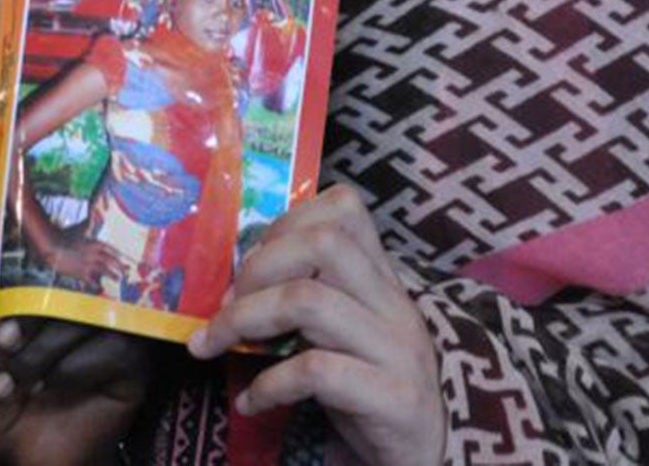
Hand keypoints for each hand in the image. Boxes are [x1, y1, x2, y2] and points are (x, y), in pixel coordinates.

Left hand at [0, 244, 152, 465]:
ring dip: (43, 350)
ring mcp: (108, 322)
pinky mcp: (132, 359)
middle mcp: (78, 293)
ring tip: (17, 381)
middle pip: (70, 272)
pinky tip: (51, 388)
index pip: (42, 238)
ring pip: (86, 311)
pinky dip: (73, 370)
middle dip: (28, 312)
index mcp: (39, 278)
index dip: (22, 250)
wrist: (13, 452)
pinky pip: (113, 346)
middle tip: (1, 341)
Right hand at [39, 230, 128, 291]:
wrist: (52, 247)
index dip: (117, 254)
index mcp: (94, 243)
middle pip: (110, 260)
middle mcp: (93, 254)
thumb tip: (92, 208)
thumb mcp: (78, 228)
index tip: (123, 258)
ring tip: (118, 279)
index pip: (110, 249)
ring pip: (104, 270)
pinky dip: (96, 285)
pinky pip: (91, 280)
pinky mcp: (81, 273)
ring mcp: (88, 264)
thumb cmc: (64, 236)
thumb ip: (87, 222)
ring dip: (112, 275)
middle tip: (125, 270)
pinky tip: (100, 288)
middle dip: (119, 266)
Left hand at [187, 184, 444, 465]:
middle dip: (258, 266)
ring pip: (309, 301)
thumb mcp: (341, 333)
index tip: (249, 263)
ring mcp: (398, 349)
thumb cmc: (370, 390)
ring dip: (245, 320)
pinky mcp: (395, 399)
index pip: (344, 208)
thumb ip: (306, 298)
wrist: (429, 456)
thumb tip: (229, 283)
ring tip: (219, 345)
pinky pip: (316, 372)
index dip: (284, 223)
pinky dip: (269, 385)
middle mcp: (394, 304)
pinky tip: (252, 401)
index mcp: (382, 278)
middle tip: (227, 304)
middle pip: (322, 243)